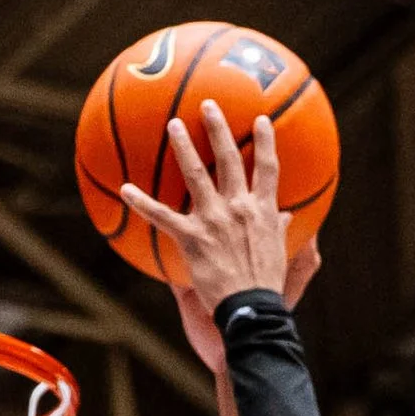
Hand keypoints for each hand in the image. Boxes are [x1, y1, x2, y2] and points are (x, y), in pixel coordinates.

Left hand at [121, 108, 310, 369]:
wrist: (250, 310)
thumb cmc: (266, 287)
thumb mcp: (282, 254)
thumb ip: (281, 230)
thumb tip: (288, 215)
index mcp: (262, 211)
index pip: (268, 167)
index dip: (265, 141)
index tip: (260, 119)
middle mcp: (239, 207)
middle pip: (230, 159)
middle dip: (219, 128)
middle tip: (208, 105)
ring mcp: (214, 220)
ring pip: (196, 174)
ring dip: (184, 146)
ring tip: (173, 125)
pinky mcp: (192, 238)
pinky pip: (162, 216)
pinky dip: (142, 202)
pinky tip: (125, 189)